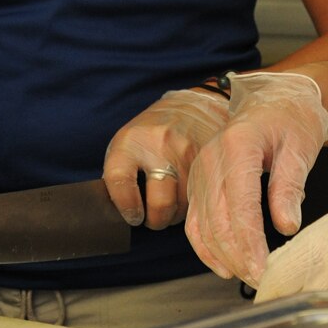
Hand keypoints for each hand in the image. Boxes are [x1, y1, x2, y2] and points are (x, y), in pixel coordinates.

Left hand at [102, 89, 230, 229]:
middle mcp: (160, 147)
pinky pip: (198, 198)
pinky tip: (183, 199)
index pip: (120, 182)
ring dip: (173, 215)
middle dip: (155, 220)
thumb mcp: (127, 142)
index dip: (125, 207)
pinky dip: (189, 206)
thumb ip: (121, 173)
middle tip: (152, 219)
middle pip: (160, 203)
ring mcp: (187, 154)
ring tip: (168, 208)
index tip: (132, 215)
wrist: (193, 106)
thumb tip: (122, 212)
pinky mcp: (207, 162)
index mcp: (131, 142)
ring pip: (182, 205)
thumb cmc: (152, 131)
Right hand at [185, 72, 327, 284]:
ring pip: (203, 226)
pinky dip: (205, 247)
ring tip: (247, 277)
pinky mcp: (199, 182)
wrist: (276, 99)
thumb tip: (286, 225)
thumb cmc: (292, 119)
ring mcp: (200, 171)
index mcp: (238, 147)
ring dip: (223, 257)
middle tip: (261, 280)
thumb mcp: (301, 147)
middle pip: (217, 221)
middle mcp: (211, 160)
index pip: (239, 207)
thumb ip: (290, 186)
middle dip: (238, 257)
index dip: (249, 244)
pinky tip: (223, 265)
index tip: (263, 270)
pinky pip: (195, 222)